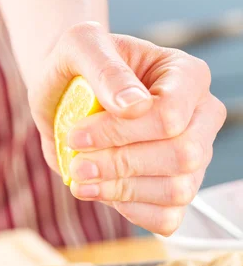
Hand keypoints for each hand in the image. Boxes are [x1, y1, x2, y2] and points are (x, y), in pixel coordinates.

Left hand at [29, 22, 225, 235]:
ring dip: (121, 191)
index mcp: (187, 76)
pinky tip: (101, 192)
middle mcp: (200, 117)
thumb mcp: (80, 48)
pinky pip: (167, 217)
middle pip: (182, 156)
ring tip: (81, 177)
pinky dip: (131, 211)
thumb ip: (106, 70)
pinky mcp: (174, 190)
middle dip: (122, 164)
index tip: (76, 134)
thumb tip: (134, 106)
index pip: (171, 115)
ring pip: (178, 191)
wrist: (65, 93)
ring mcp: (192, 157)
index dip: (120, 132)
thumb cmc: (75, 66)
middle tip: (77, 162)